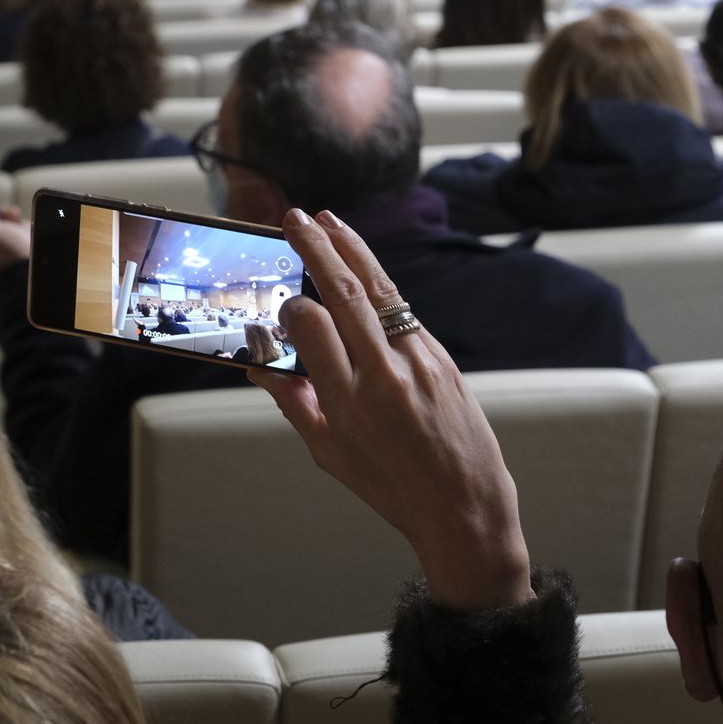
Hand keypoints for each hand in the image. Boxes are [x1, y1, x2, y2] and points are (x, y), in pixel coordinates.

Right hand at [251, 209, 532, 611]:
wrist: (464, 505)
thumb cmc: (391, 487)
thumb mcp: (329, 453)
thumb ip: (293, 402)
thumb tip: (258, 366)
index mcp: (347, 404)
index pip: (311, 327)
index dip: (291, 306)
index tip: (283, 304)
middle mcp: (384, 376)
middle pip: (345, 294)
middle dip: (317, 248)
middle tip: (295, 218)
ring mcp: (419, 363)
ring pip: (380, 291)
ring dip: (351, 249)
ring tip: (327, 221)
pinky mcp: (441, 358)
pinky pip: (403, 312)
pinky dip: (378, 286)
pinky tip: (361, 269)